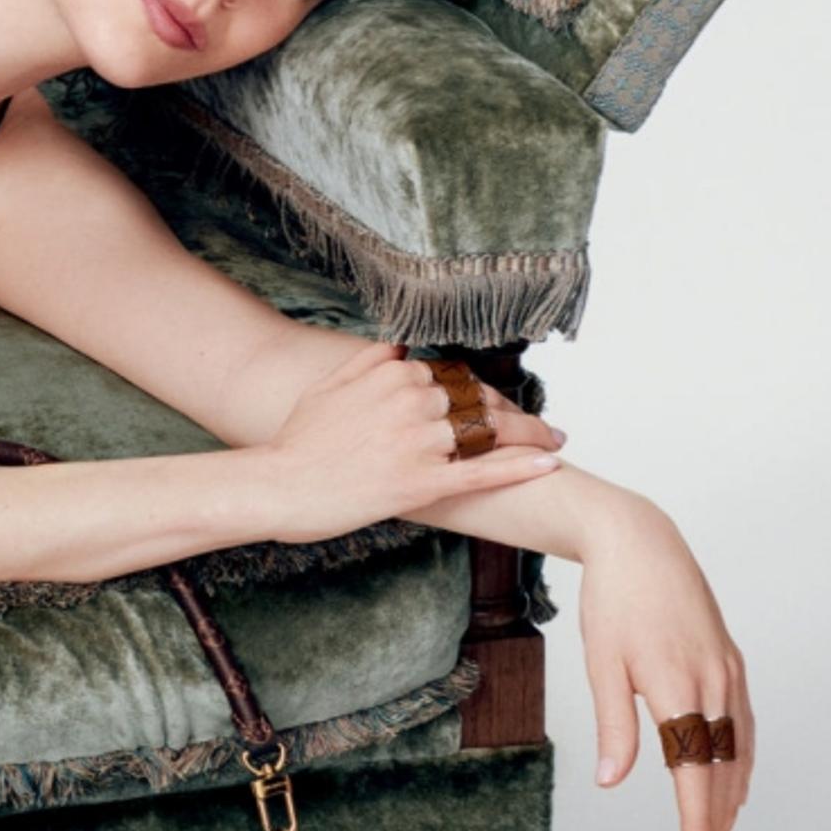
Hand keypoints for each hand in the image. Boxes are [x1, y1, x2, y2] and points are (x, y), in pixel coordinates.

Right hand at [260, 340, 563, 544]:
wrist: (277, 486)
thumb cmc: (297, 442)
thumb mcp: (329, 386)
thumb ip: (369, 361)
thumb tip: (401, 345)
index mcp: (396, 374)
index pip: (458, 378)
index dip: (487, 394)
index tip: (503, 407)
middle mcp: (414, 401)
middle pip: (481, 403)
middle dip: (518, 414)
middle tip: (543, 427)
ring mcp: (419, 442)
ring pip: (488, 434)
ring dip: (530, 437)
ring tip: (553, 441)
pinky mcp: (420, 482)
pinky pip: (481, 472)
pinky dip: (519, 467)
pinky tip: (548, 464)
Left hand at [578, 498, 753, 830]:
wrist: (641, 545)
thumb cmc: (614, 603)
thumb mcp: (601, 665)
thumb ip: (613, 726)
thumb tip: (611, 781)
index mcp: (678, 687)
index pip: (693, 772)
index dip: (697, 821)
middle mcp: (713, 682)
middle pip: (722, 768)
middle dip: (716, 819)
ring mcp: (727, 671)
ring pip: (738, 748)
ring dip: (732, 794)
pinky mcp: (730, 661)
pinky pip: (743, 722)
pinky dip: (741, 758)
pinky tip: (735, 778)